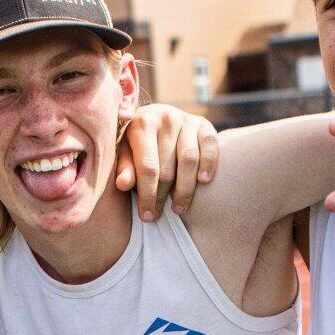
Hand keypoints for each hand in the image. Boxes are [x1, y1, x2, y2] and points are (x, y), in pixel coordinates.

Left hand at [113, 105, 220, 221]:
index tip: (146, 216)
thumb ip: (125, 167)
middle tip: (158, 215)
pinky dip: (209, 165)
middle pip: (168, 168)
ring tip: (178, 208)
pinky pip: (211, 147)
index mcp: (142, 123)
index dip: (147, 195)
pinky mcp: (205, 124)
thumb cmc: (137, 142)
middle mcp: (166, 118)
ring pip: (189, 161)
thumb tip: (123, 184)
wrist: (157, 118)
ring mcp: (187, 120)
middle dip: (162, 196)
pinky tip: (203, 182)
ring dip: (185, 189)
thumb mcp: (125, 152)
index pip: (147, 167)